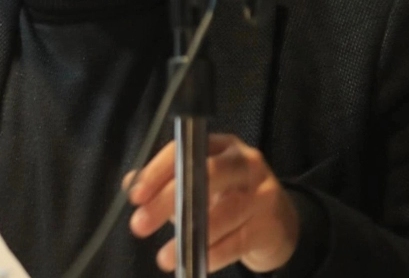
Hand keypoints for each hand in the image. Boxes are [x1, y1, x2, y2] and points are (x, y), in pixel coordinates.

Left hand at [125, 134, 298, 272]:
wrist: (278, 224)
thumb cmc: (229, 198)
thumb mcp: (197, 183)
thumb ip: (164, 181)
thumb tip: (130, 184)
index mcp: (221, 145)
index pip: (185, 151)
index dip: (157, 172)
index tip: (135, 196)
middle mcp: (245, 162)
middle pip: (206, 174)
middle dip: (168, 200)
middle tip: (140, 224)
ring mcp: (262, 192)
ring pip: (224, 211)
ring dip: (190, 235)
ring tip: (163, 257)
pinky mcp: (271, 224)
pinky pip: (238, 240)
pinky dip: (213, 254)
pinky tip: (195, 263)